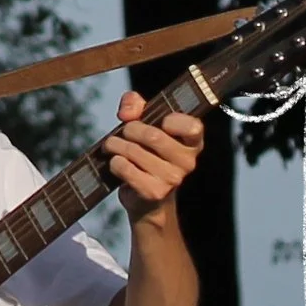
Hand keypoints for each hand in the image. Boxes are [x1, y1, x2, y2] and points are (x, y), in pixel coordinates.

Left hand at [104, 91, 205, 222]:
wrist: (146, 199)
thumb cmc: (147, 154)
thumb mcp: (144, 124)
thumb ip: (136, 106)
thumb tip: (128, 111)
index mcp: (192, 142)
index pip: (192, 126)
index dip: (172, 120)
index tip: (160, 121)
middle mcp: (188, 161)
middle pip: (153, 136)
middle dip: (130, 130)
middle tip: (123, 132)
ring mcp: (172, 179)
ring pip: (134, 151)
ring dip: (116, 145)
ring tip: (113, 147)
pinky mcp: (154, 192)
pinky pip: (125, 168)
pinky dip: (115, 162)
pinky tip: (117, 164)